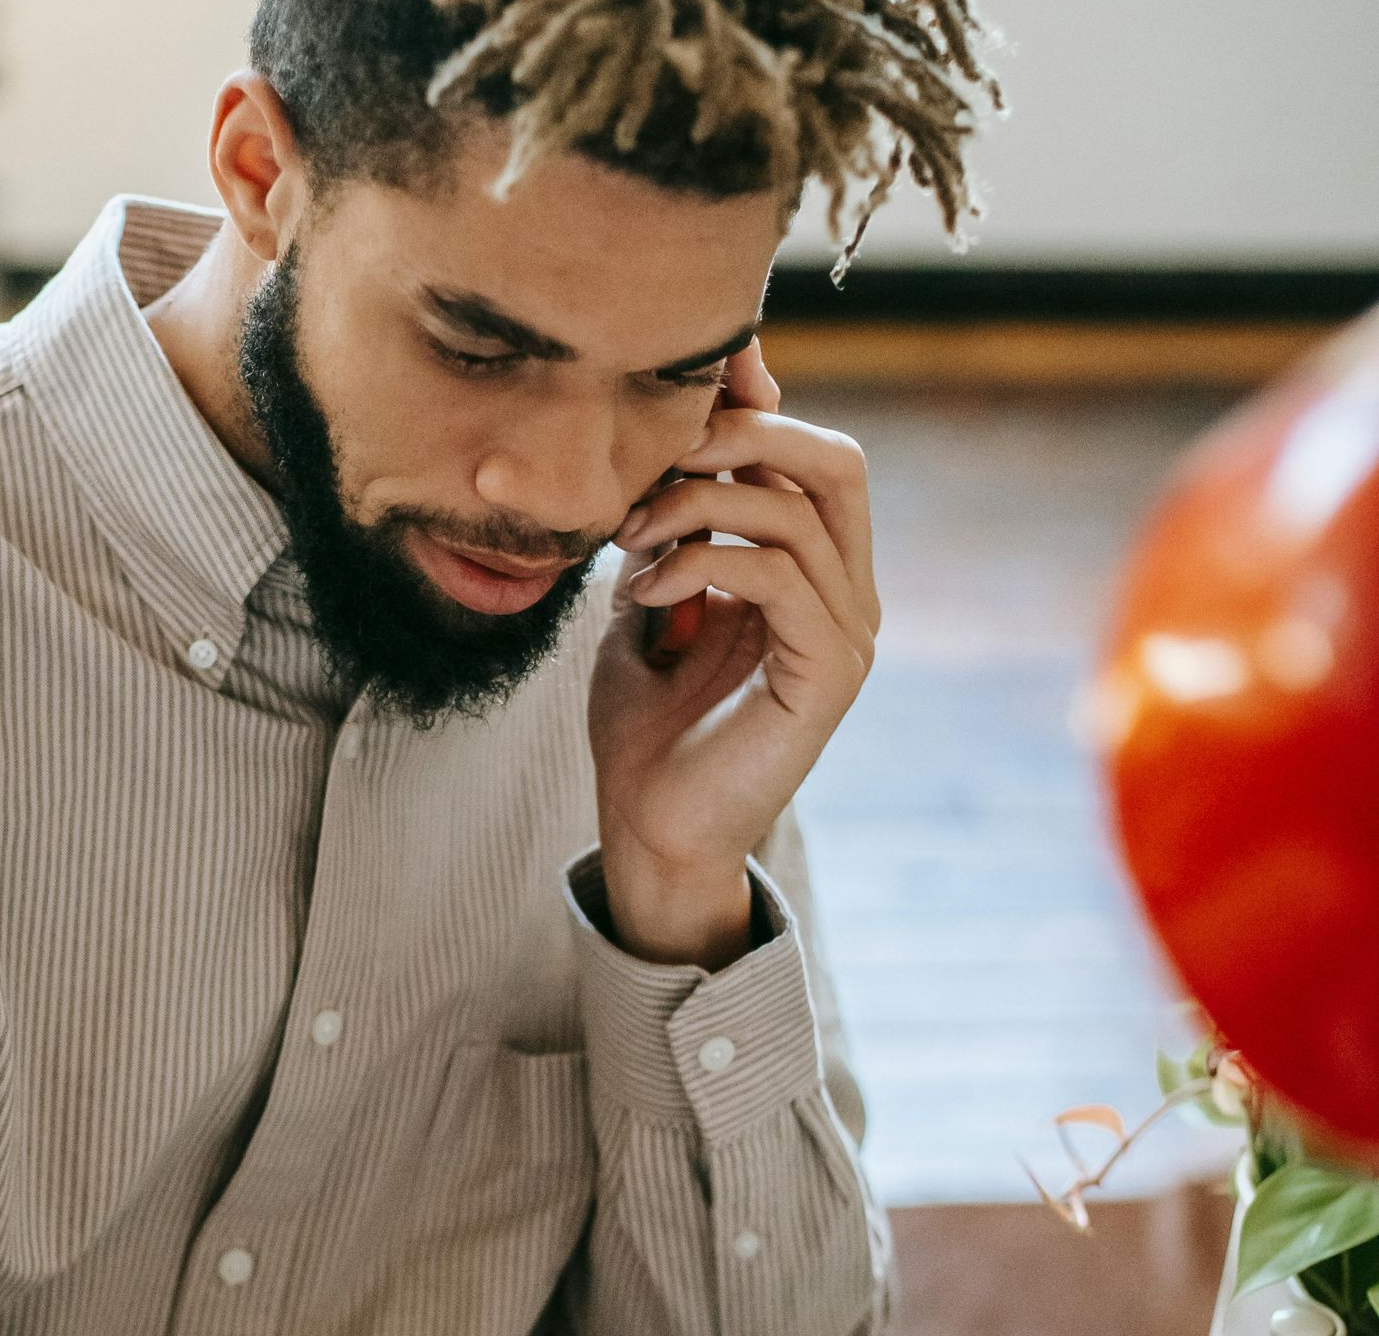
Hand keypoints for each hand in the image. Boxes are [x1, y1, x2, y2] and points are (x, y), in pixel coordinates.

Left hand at [589, 341, 880, 969]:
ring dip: (694, 506)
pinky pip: (781, 576)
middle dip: (743, 435)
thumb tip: (664, 448)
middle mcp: (848, 595)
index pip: (812, 454)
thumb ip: (670, 531)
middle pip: (836, 461)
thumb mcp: (649, 600)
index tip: (663, 418)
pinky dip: (703, 560)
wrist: (651, 829)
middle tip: (661, 453)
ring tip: (628, 538)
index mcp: (814, 571)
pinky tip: (646, 589)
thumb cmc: (646, 724)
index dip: (751, 412)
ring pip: (796, 512)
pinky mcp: (828, 675)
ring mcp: (847, 635)